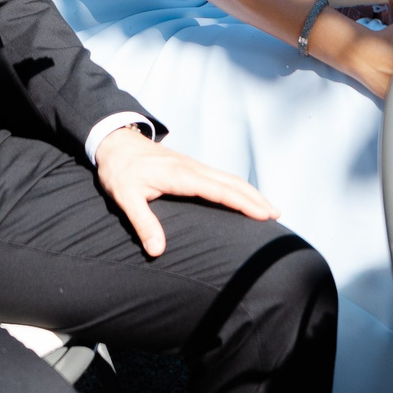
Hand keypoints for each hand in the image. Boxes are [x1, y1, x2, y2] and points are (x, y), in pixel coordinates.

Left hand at [94, 127, 277, 257]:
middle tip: (277, 215)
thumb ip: (142, 223)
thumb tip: (156, 251)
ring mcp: (193, 165)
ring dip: (250, 192)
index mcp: (181, 176)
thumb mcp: (125, 198)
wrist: (114, 141)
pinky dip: (237, 187)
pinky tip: (243, 197)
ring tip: (269, 209)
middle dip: (256, 198)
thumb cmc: (119, 170)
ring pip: (229, 178)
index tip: (263, 215)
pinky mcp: (190, 166)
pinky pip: (220, 177)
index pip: (220, 191)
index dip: (243, 203)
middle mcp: (192, 168)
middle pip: (232, 183)